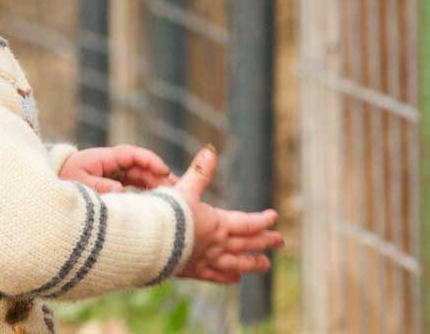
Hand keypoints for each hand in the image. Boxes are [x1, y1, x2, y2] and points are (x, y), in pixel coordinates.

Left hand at [59, 145, 176, 193]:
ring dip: (155, 183)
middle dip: (158, 174)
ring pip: (138, 176)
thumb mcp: (78, 185)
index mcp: (102, 158)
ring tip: (173, 195)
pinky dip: (146, 191)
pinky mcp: (111, 185)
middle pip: (139, 166)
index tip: (164, 170)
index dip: (149, 160)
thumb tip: (121, 190)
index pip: (131, 154)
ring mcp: (111, 174)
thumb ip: (99, 187)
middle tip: (177, 186)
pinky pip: (133, 186)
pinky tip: (158, 201)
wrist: (46, 193)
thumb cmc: (62, 184)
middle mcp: (109, 164)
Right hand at [173, 146, 282, 283]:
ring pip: (235, 263)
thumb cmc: (166, 214)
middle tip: (280, 242)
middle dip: (264, 242)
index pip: (247, 223)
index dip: (262, 220)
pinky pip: (215, 276)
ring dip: (252, 263)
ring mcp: (206, 260)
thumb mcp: (184, 189)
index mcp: (217, 224)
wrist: (149, 242)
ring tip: (266, 265)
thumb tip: (210, 151)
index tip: (274, 216)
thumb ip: (199, 172)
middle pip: (246, 244)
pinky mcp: (193, 271)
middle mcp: (216, 244)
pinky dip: (226, 277)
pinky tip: (235, 278)